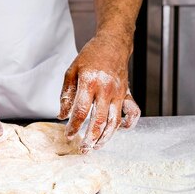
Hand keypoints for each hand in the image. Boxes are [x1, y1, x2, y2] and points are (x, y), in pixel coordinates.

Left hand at [58, 33, 139, 152]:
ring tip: (95, 147)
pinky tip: (118, 131)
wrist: (113, 44)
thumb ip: (66, 95)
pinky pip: (132, 113)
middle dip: (90, 139)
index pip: (81, 111)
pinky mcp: (127, 94)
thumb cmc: (90, 56)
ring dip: (105, 138)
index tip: (68, 135)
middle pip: (99, 121)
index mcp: (90, 82)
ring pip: (114, 122)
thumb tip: (62, 116)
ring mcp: (119, 93)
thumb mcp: (72, 71)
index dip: (74, 126)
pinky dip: (127, 125)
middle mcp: (106, 90)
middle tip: (82, 149)